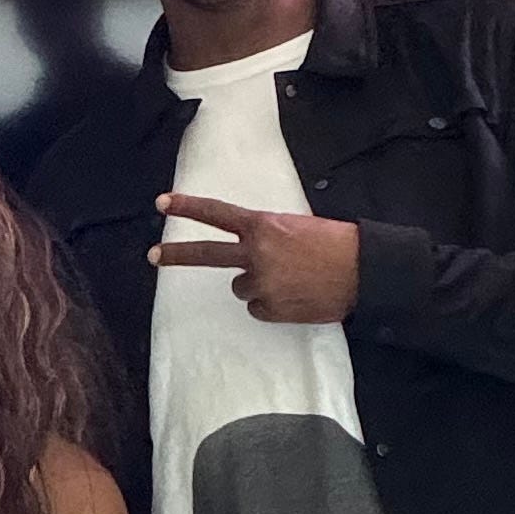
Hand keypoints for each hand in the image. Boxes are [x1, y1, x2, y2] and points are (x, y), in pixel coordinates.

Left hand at [151, 194, 364, 324]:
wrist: (363, 273)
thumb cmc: (337, 244)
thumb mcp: (298, 226)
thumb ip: (268, 234)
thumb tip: (252, 249)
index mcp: (263, 226)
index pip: (217, 214)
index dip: (188, 207)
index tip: (162, 203)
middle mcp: (255, 253)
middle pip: (206, 254)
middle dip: (176, 255)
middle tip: (152, 256)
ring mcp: (260, 284)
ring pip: (241, 286)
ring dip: (258, 284)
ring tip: (290, 280)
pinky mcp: (268, 309)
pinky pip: (258, 307)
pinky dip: (272, 304)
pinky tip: (295, 296)